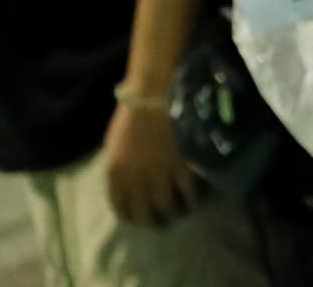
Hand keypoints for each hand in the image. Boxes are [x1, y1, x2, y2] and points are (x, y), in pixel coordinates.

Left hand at [102, 96, 201, 226]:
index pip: (121, 209)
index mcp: (115, 175)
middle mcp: (136, 182)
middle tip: (164, 218)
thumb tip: (130, 186)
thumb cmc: (133, 115)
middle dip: (155, 220)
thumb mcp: (116, 147)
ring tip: (182, 208)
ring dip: (176, 212)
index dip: (132, 217)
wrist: (154, 94)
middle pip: (145, 215)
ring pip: (168, 209)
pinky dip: (194, 199)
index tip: (141, 216)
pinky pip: (189, 195)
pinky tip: (197, 196)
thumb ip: (121, 170)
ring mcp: (160, 177)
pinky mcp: (183, 169)